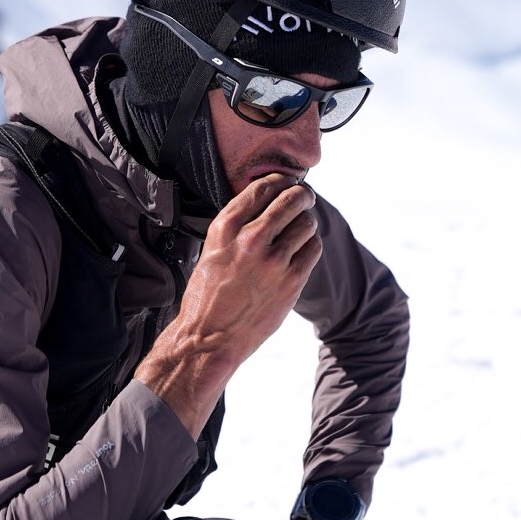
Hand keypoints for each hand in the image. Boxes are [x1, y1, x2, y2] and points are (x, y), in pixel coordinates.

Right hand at [136, 173, 321, 437]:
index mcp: (225, 228)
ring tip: (301, 226)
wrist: (209, 338)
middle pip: (291, 199)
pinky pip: (313, 247)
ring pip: (307, 222)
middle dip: (302, 195)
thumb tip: (268, 204)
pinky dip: (311, 243)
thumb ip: (237, 227)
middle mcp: (250, 239)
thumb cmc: (207, 295)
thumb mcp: (212, 249)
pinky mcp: (291, 281)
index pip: (262, 187)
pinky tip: (302, 248)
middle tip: (304, 196)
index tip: (286, 182)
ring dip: (306, 221)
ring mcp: (273, 261)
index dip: (280, 181)